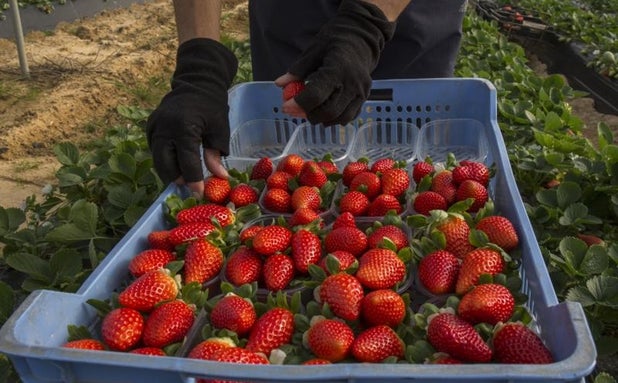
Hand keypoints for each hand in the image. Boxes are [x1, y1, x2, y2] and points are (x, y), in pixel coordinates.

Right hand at [146, 38, 237, 196]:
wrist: (197, 81)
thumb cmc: (212, 106)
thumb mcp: (219, 130)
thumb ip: (216, 154)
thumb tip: (220, 177)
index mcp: (183, 128)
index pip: (186, 161)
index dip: (193, 179)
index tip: (199, 193)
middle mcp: (164, 128)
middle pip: (165, 164)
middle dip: (177, 178)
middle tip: (189, 187)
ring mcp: (154, 126)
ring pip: (157, 158)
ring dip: (169, 171)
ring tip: (184, 178)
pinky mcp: (150, 126)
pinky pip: (155, 149)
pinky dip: (164, 159)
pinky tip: (176, 164)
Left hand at [277, 0, 394, 125]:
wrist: (360, 38)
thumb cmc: (334, 41)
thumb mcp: (313, 50)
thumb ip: (298, 70)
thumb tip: (280, 84)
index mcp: (337, 69)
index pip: (316, 95)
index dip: (298, 104)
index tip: (286, 106)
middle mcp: (352, 83)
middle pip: (328, 111)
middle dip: (309, 115)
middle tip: (296, 111)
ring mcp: (361, 91)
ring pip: (340, 117)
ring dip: (322, 119)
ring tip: (310, 112)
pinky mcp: (365, 97)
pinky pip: (350, 116)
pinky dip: (335, 118)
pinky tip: (325, 113)